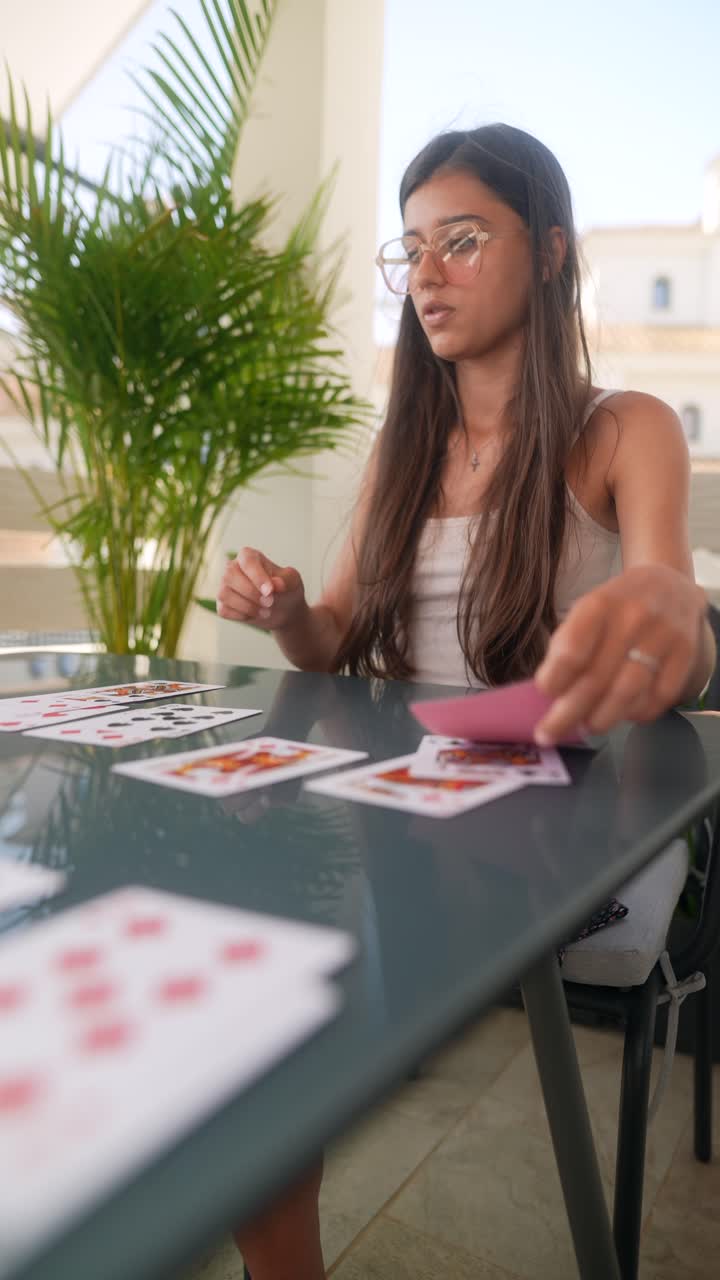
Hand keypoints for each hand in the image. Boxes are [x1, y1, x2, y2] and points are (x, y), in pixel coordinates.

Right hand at [216, 547, 305, 631]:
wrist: (284, 609)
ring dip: (247, 606)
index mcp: (248, 556)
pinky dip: (241, 615)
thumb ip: (286, 580)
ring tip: (266, 611)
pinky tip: (254, 615)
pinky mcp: (223, 604)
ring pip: (224, 594)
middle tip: (270, 602)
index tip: (270, 591)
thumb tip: (276, 584)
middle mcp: (232, 568)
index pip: (247, 562)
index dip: (257, 577)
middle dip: (251, 593)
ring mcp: (225, 586)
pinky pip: (224, 610)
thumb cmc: (287, 589)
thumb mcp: (293, 581)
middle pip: (230, 576)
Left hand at [534, 565, 706, 743]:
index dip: (555, 678)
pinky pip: (659, 696)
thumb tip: (550, 695)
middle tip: (548, 733)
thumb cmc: (616, 606)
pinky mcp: (685, 653)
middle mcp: (633, 618)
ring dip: (602, 718)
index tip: (544, 694)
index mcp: (599, 605)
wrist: (669, 585)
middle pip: (596, 678)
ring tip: (587, 727)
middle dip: (567, 713)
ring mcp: (663, 636)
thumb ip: (568, 647)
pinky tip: (623, 715)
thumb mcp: (586, 611)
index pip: (572, 649)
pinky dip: (637, 714)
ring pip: (628, 692)